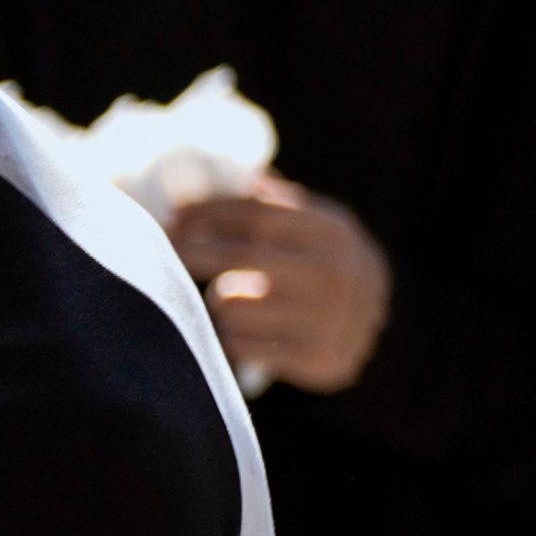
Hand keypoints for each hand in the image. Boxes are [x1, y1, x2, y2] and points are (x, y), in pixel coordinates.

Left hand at [167, 175, 392, 392]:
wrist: (374, 323)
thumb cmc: (323, 262)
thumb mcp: (311, 225)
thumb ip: (269, 203)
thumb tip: (210, 174)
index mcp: (334, 231)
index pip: (256, 214)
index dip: (208, 212)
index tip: (175, 214)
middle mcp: (336, 275)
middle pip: (238, 258)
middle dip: (191, 249)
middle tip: (162, 247)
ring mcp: (329, 322)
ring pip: (232, 306)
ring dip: (217, 299)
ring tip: (227, 297)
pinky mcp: (315, 361)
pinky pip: (240, 345)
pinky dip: (230, 335)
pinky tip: (240, 328)